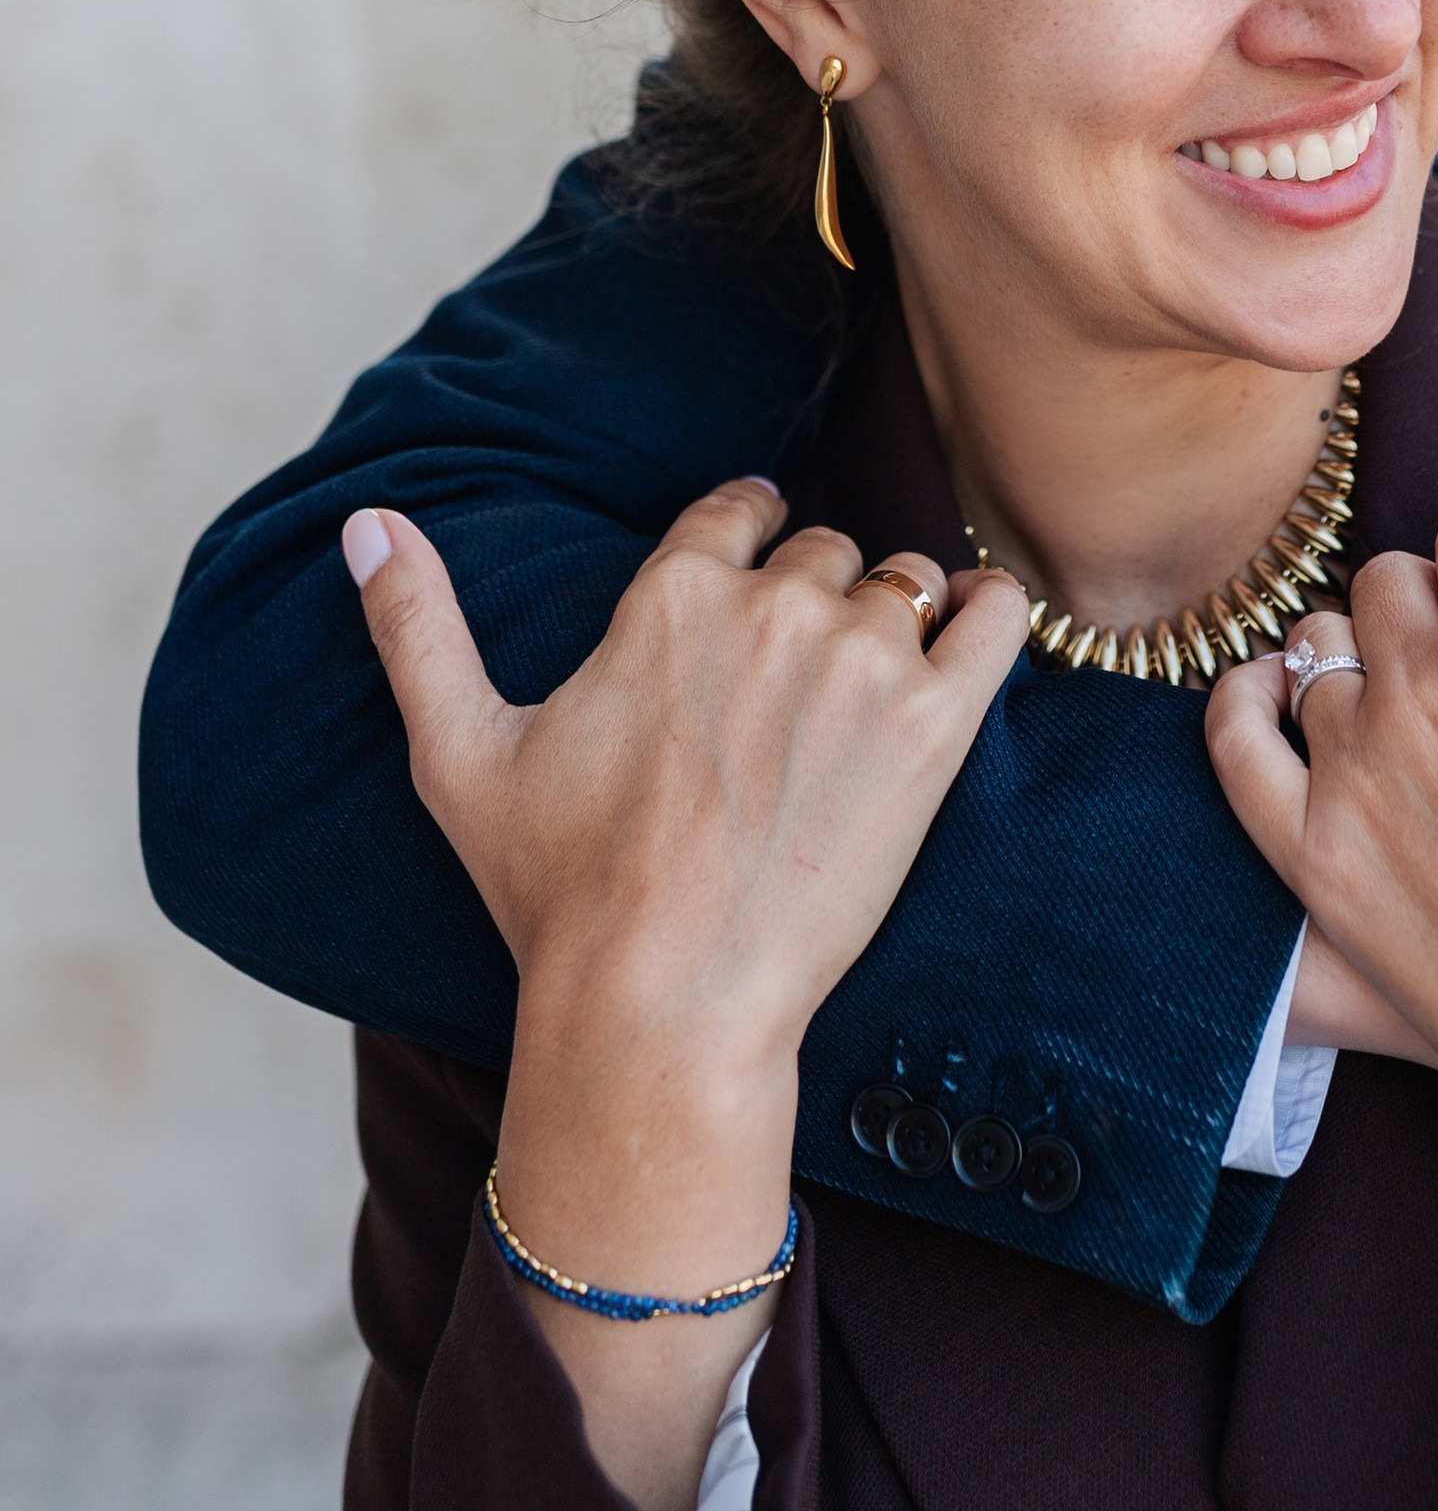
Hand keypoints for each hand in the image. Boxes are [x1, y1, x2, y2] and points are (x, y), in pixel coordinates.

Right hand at [343, 483, 1024, 1510]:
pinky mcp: (934, 725)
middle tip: (796, 689)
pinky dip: (993, 616)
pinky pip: (998, 617)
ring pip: (903, 583)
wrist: (665, 1002)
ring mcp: (860, 660)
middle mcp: (771, 607)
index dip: (750, 536)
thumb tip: (366, 521)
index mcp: (668, 596)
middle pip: (823, 552)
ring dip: (894, 622)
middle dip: (814, 601)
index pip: (740, 508)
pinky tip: (974, 639)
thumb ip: (416, 627)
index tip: (757, 569)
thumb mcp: (459, 753)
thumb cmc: (558, 893)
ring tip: (865, 700)